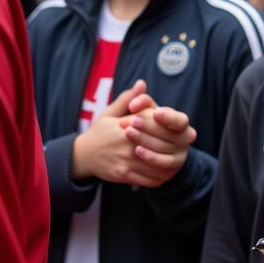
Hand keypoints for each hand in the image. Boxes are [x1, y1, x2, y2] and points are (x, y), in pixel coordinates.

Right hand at [71, 81, 192, 186]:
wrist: (82, 155)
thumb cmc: (99, 132)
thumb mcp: (110, 113)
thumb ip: (127, 99)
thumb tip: (142, 84)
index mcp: (125, 127)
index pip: (153, 126)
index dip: (166, 128)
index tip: (176, 130)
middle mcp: (126, 145)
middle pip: (157, 146)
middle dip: (170, 147)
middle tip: (181, 147)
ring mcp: (125, 161)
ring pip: (154, 165)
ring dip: (167, 164)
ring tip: (176, 161)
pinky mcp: (123, 175)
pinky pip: (146, 179)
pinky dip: (158, 178)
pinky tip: (164, 173)